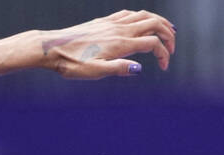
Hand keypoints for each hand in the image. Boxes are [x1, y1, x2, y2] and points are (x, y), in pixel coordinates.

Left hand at [39, 10, 175, 78]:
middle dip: (168, 34)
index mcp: (120, 43)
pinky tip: (142, 24)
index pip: (153, 43)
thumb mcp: (94, 72)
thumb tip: (139, 68)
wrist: (51, 48)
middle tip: (172, 48)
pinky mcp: (104, 21)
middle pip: (154, 23)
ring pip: (143, 15)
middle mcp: (118, 29)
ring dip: (159, 22)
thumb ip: (118, 69)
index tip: (163, 68)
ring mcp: (111, 23)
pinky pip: (129, 13)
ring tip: (167, 32)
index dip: (164, 54)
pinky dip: (142, 17)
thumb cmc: (71, 63)